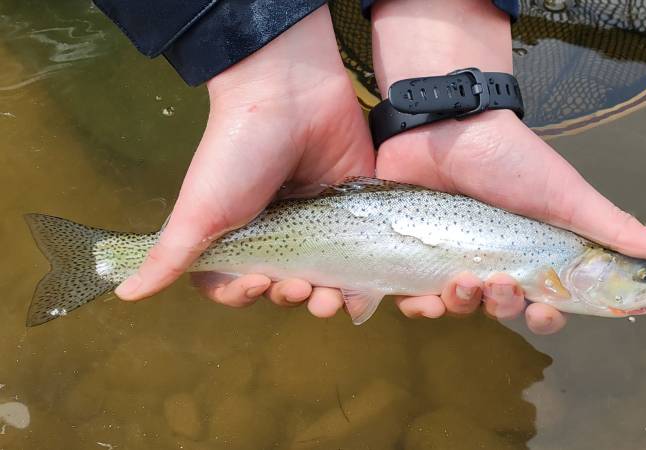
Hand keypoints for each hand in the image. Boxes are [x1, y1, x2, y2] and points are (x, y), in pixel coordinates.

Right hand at [114, 6, 374, 317]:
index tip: (257, 284)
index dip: (245, 295)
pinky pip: (360, 256)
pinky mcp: (353, 210)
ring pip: (326, 279)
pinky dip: (362, 281)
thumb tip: (125, 293)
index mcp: (238, 234)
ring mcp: (318, 222)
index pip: (239, 285)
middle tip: (304, 290)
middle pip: (286, 287)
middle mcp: (278, 233)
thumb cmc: (235, 152)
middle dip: (293, 298)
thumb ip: (169, 254)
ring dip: (329, 299)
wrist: (290, 94)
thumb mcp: (199, 208)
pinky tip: (363, 292)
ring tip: (334, 297)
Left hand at [370, 0, 645, 333]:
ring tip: (461, 280)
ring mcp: (454, 257)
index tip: (545, 312)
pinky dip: (421, 307)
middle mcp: (495, 260)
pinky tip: (422, 300)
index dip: (548, 318)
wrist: (447, 125)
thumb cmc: (511, 159)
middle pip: (502, 309)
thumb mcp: (566, 194)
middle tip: (500, 282)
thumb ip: (612, 226)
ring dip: (463, 305)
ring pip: (461, 307)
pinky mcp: (417, 253)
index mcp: (534, 254)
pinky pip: (417, 297)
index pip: (547, 303)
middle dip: (503, 306)